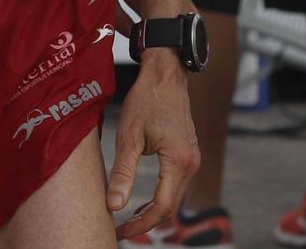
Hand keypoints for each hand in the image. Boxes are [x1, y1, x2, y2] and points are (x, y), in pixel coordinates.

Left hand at [108, 58, 200, 240]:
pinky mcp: (187, 155)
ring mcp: (192, 160)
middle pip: (170, 208)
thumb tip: (113, 206)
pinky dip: (159, 198)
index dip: (139, 224)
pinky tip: (142, 201)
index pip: (161, 207)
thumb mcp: (128, 136)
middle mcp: (191, 164)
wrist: (165, 74)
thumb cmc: (146, 100)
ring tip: (127, 219)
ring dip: (152, 212)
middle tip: (120, 230)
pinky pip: (175, 186)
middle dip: (145, 222)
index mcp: (179, 162)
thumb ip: (122, 173)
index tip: (119, 231)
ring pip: (174, 198)